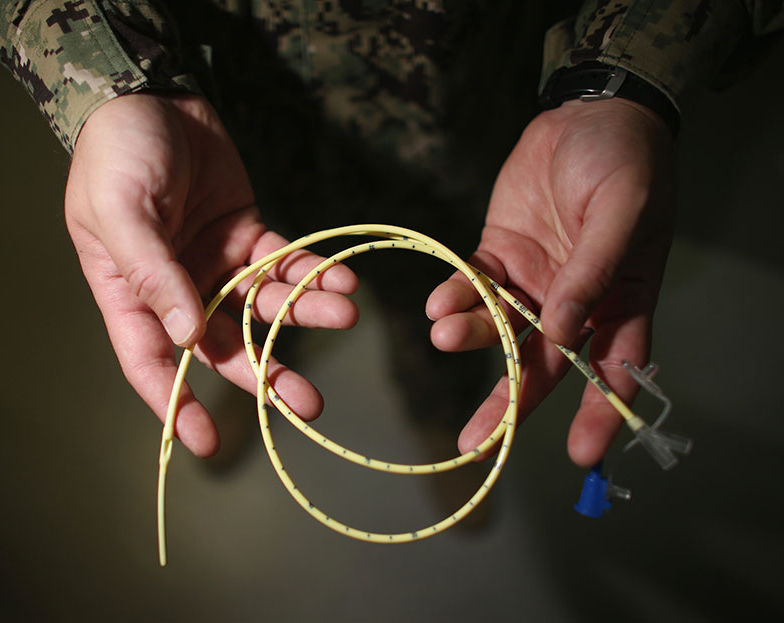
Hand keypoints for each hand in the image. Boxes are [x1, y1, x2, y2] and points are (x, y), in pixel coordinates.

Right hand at [65, 93, 357, 456]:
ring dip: (305, 314)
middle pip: (222, 345)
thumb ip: (153, 274)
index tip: (207, 443)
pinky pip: (286, 263)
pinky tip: (343, 282)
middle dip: (265, 373)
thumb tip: (187, 339)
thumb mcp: (120, 212)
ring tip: (345, 316)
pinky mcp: (251, 235)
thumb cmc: (116, 154)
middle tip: (307, 404)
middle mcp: (177, 288)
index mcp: (130, 292)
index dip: (176, 404)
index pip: (151, 362)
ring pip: (264, 305)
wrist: (152, 95)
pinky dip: (314, 273)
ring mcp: (217, 263)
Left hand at [426, 98, 674, 465]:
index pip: (616, 368)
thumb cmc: (623, 162)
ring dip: (472, 337)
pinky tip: (438, 307)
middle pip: (544, 365)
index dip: (599, 412)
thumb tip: (566, 331)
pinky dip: (455, 297)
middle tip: (477, 442)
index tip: (580, 453)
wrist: (585, 115)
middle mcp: (576, 302)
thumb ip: (594, 271)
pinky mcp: (498, 254)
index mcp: (622, 299)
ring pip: (501, 328)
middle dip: (511, 404)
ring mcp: (533, 281)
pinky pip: (473, 284)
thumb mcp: (621, 212)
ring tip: (445, 336)